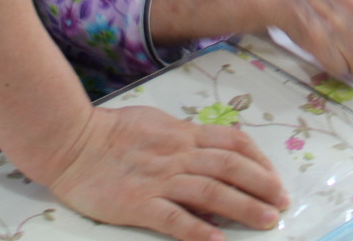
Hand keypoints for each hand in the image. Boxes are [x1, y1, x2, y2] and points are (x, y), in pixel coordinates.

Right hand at [46, 105, 287, 240]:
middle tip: (282, 203)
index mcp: (182, 134)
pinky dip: (199, 231)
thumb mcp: (154, 123)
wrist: (70, 142)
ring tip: (267, 221)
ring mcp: (159, 180)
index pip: (232, 143)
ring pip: (212, 192)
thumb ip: (182, 137)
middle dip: (262, 185)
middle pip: (231, 168)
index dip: (258, 160)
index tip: (273, 176)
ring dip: (244, 207)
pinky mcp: (139, 205)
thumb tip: (209, 150)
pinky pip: (175, 219)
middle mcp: (177, 155)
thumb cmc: (109, 131)